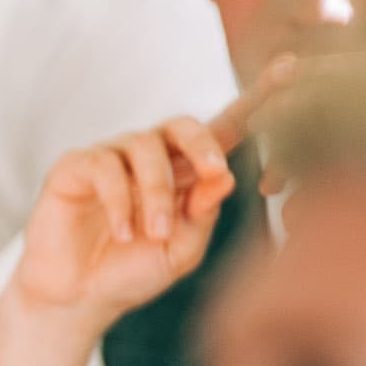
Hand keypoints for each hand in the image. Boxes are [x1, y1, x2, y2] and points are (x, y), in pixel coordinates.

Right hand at [0, 82, 270, 365]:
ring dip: (157, 192)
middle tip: (215, 173)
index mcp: (185, 174)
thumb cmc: (132, 273)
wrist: (78, 298)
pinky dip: (121, 201)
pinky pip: (105, 166)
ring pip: (144, 148)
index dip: (256, 99)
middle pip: (183, 124)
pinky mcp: (74, 167)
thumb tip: (224, 177)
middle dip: (203, 143)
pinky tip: (122, 231)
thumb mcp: (181, 250)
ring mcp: (110, 158)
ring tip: (153, 233)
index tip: (292, 67)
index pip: (224, 130)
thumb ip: (203, 215)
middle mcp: (149, 157)